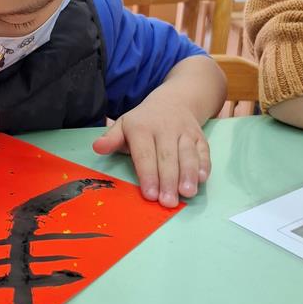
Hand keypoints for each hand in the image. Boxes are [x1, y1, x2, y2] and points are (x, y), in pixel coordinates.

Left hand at [92, 90, 209, 207]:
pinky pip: (204, 150)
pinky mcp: (200, 136)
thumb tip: (97, 147)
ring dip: (189, 174)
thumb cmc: (144, 121)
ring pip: (187, 154)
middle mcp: (165, 128)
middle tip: (168, 202)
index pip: (145, 154)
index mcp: (142, 128)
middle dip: (168, 181)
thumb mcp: (124, 125)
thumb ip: (111, 139)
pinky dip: (205, 164)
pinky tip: (202, 179)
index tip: (150, 195)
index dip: (148, 175)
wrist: (174, 101)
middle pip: (167, 157)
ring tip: (187, 193)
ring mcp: (185, 132)